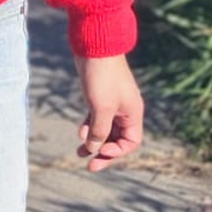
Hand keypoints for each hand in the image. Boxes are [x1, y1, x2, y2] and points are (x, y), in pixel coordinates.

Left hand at [74, 54, 143, 170]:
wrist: (94, 46)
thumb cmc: (101, 76)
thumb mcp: (101, 108)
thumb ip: (99, 131)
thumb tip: (93, 149)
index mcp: (133, 113)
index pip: (131, 142)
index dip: (116, 151)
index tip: (99, 151)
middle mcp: (126, 109)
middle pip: (117, 139)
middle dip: (103, 152)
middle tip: (88, 165)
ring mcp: (113, 102)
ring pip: (105, 129)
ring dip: (93, 141)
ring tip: (78, 153)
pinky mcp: (99, 96)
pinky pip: (97, 118)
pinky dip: (89, 127)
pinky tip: (79, 132)